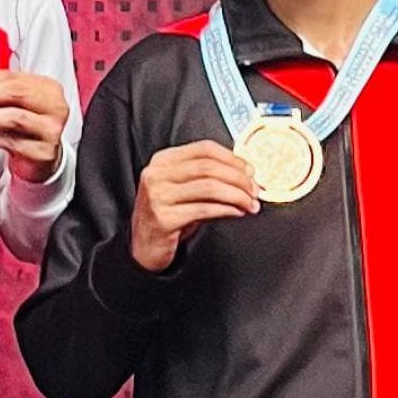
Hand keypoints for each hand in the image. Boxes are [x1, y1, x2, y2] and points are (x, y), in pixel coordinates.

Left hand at [0, 69, 70, 181]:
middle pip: (16, 94)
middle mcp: (55, 106)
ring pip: (14, 118)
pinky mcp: (43, 152)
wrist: (43, 157)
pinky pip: (11, 142)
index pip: (12, 77)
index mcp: (48, 88)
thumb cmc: (27, 126)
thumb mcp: (17, 104)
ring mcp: (51, 129)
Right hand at [129, 142, 259, 272]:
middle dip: (238, 178)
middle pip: (209, 167)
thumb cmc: (168, 215)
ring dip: (236, 195)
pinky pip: (204, 209)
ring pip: (209, 187)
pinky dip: (226, 209)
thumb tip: (244, 173)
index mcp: (163, 160)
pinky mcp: (164, 218)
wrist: (143, 247)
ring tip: (250, 204)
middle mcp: (157, 174)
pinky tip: (237, 212)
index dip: (232, 158)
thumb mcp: (181, 189)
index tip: (250, 170)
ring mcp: (158, 196)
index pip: (204, 149)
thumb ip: (204, 177)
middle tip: (255, 190)